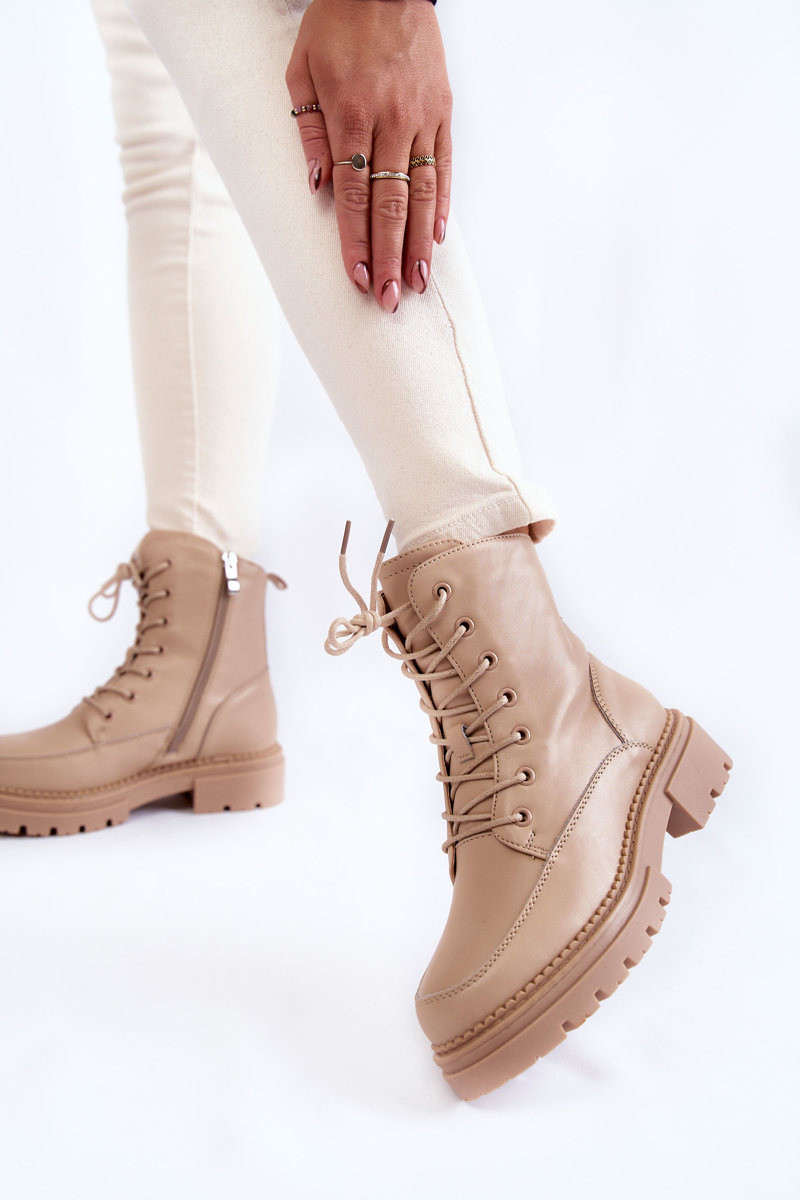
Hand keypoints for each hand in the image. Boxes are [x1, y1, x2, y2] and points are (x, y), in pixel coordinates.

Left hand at [285, 0, 452, 311]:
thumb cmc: (335, 25)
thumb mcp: (301, 71)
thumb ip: (309, 131)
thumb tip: (317, 187)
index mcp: (351, 114)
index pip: (352, 194)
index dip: (355, 240)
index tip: (356, 277)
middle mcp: (391, 121)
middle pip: (391, 204)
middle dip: (388, 257)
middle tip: (388, 299)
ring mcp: (422, 118)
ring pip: (422, 193)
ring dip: (419, 244)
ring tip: (416, 284)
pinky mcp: (443, 112)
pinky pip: (443, 167)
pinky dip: (442, 205)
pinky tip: (437, 239)